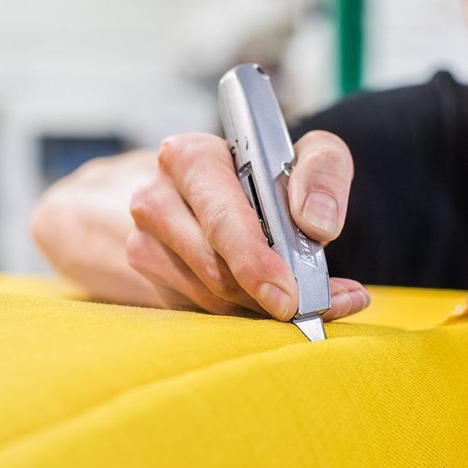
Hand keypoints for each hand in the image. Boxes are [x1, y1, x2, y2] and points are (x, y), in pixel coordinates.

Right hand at [125, 129, 370, 321]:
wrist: (204, 191)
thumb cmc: (255, 172)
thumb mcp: (298, 154)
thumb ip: (322, 172)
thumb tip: (318, 223)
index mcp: (188, 159)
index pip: (221, 219)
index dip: (255, 260)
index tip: (288, 294)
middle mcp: (156, 200)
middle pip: (214, 268)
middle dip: (265, 294)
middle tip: (307, 309)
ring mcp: (145, 244)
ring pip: (210, 297)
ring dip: (261, 306)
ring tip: (306, 303)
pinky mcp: (152, 279)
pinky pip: (203, 311)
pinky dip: (245, 314)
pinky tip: (271, 302)